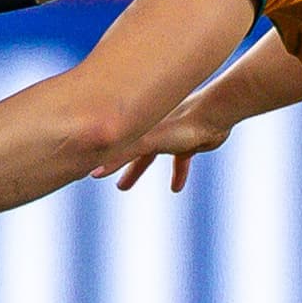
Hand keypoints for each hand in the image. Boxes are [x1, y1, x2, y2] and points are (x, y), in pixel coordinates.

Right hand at [99, 94, 232, 192]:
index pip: (116, 147)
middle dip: (116, 166)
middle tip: (102, 180)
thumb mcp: (145, 142)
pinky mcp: (188, 143)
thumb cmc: (179, 124)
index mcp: (139, 129)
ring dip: (138, 171)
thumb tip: (93, 172)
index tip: (87, 168)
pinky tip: (176, 188)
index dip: (102, 158)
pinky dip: (178, 173)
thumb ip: (120, 156)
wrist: (214, 114)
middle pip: (128, 151)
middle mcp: (151, 128)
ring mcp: (169, 135)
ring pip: (149, 157)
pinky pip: (179, 161)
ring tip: (125, 187)